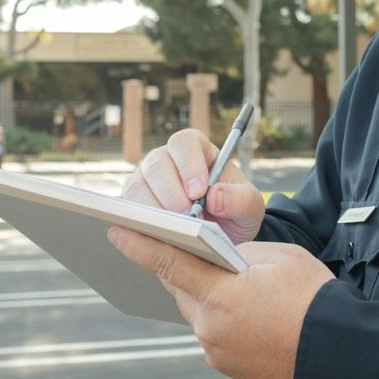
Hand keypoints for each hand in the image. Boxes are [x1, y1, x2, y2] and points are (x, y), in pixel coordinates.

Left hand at [109, 227, 333, 378]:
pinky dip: (221, 315)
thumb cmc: (314, 300)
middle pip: (181, 288)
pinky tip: (245, 308)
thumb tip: (223, 255)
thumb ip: (240, 253)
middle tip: (188, 247)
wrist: (337, 349)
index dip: (140, 245)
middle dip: (183, 266)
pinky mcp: (226, 365)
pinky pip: (213, 330)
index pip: (170, 264)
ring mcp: (216, 350)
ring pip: (197, 310)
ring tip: (232, 280)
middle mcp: (210, 328)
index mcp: (221, 296)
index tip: (117, 230)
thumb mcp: (279, 258)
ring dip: (206, 292)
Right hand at [121, 128, 265, 242]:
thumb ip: (240, 199)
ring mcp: (147, 181)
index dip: (189, 164)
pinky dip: (139, 222)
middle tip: (186, 215)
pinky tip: (156, 236)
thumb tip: (215, 197)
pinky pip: (128, 209)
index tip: (199, 190)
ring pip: (137, 185)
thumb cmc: (234, 211)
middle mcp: (168, 160)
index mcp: (197, 150)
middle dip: (170, 191)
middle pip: (157, 163)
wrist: (223, 234)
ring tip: (173, 228)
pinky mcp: (135, 204)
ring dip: (153, 208)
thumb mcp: (250, 207)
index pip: (185, 143)